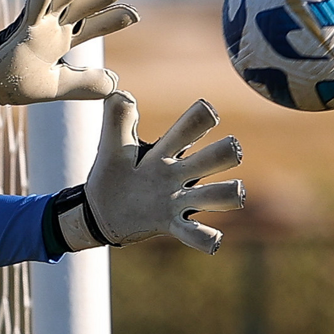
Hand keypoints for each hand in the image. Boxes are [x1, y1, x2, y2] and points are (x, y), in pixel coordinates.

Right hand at [0, 0, 138, 117]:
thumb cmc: (18, 83)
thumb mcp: (57, 87)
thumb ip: (83, 85)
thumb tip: (114, 84)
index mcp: (62, 40)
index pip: (92, 26)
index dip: (111, 20)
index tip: (134, 15)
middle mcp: (52, 28)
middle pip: (81, 6)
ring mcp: (37, 25)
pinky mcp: (21, 28)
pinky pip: (30, 8)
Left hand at [52, 92, 244, 254]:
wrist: (100, 212)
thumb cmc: (112, 175)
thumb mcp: (111, 147)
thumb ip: (116, 120)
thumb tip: (120, 92)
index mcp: (165, 151)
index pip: (191, 127)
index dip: (201, 118)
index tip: (207, 114)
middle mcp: (179, 174)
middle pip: (216, 157)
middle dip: (226, 152)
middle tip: (230, 151)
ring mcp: (178, 201)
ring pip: (218, 195)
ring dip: (227, 193)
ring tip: (233, 192)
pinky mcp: (172, 225)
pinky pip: (196, 234)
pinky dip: (206, 238)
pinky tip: (213, 241)